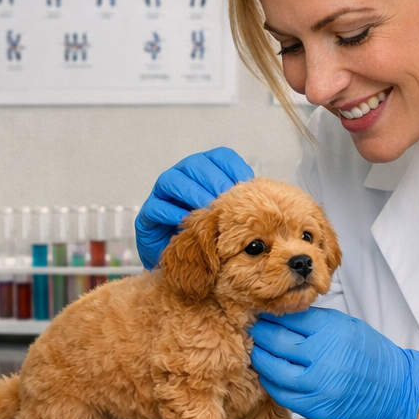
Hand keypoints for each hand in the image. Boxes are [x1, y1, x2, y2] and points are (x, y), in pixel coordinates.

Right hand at [135, 148, 253, 268]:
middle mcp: (185, 174)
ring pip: (174, 181)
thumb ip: (246, 202)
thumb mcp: (233, 216)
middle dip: (215, 182)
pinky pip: (158, 206)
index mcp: (208, 169)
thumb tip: (269, 194)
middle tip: (229, 199)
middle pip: (198, 166)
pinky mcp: (149, 212)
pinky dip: (173, 214)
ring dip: (193, 194)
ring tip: (208, 209)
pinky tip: (189, 223)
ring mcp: (164, 191)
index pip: (222, 158)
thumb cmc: (211, 234)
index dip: (234, 169)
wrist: (183, 260)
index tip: (248, 185)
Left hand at [250, 307, 418, 418]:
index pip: (288, 318)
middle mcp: (324, 356)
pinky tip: (268, 374)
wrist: (396, 389)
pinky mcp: (316, 408)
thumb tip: (280, 315)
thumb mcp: (345, 325)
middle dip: (258, 335)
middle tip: (249, 330)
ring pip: (273, 370)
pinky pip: (282, 395)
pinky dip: (271, 383)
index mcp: (331, 330)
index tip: (258, 313)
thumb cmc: (372, 354)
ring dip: (260, 359)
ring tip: (255, 351)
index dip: (269, 315)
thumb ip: (313, 321)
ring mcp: (319, 385)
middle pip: (276, 342)